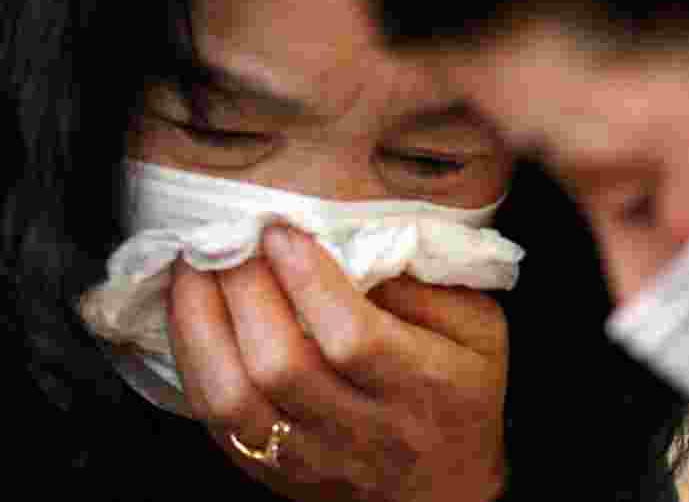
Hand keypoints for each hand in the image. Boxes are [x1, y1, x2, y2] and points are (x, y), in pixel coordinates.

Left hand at [167, 223, 508, 501]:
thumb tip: (357, 241)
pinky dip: (192, 362)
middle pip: (282, 365)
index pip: (354, 339)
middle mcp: (366, 430)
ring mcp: (314, 458)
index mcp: (424, 385)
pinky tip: (190, 315)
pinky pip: (215, 422)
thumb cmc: (463, 389)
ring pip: (234, 400)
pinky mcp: (275, 472)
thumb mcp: (480, 328)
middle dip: (243, 290)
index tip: (280, 230)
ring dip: (200, 325)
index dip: (308, 282)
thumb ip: (428, 287)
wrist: (447, 488)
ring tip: (192, 269)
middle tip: (226, 236)